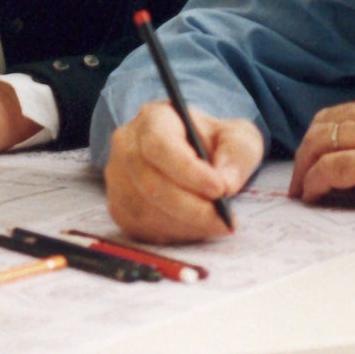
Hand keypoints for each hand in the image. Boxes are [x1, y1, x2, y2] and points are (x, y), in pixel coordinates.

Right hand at [103, 101, 261, 243]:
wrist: (195, 154)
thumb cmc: (214, 142)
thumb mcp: (237, 137)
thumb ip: (236, 155)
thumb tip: (226, 184)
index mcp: (153, 118)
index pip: (161, 146)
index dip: (189, 172)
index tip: (220, 189)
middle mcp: (126, 146)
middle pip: (151, 183)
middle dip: (192, 208)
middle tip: (224, 220)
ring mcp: (118, 178)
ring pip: (146, 211)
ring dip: (186, 225)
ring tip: (216, 224)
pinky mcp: (119, 207)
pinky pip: (142, 229)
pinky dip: (174, 235)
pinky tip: (196, 227)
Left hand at [288, 91, 354, 215]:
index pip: (346, 113)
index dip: (326, 134)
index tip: (318, 153)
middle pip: (326, 123)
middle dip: (307, 149)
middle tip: (301, 173)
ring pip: (320, 141)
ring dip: (305, 166)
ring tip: (302, 188)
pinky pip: (330, 168)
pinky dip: (315, 181)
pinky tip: (314, 195)